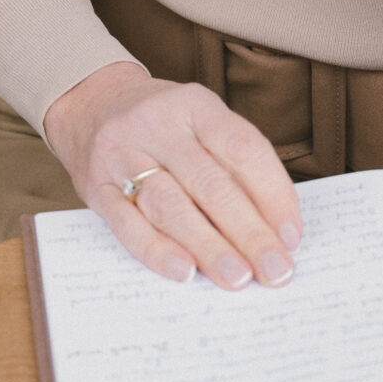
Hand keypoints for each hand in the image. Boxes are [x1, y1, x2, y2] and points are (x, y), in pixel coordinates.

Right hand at [44, 60, 303, 288]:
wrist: (89, 103)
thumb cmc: (163, 124)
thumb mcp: (200, 121)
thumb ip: (232, 164)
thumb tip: (275, 230)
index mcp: (195, 105)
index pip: (243, 148)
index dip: (273, 194)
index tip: (292, 237)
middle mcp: (158, 125)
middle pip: (211, 184)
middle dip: (249, 233)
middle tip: (276, 270)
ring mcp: (123, 155)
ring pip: (171, 206)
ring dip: (209, 247)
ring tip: (237, 277)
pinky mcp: (98, 187)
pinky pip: (127, 225)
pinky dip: (157, 251)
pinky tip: (184, 272)